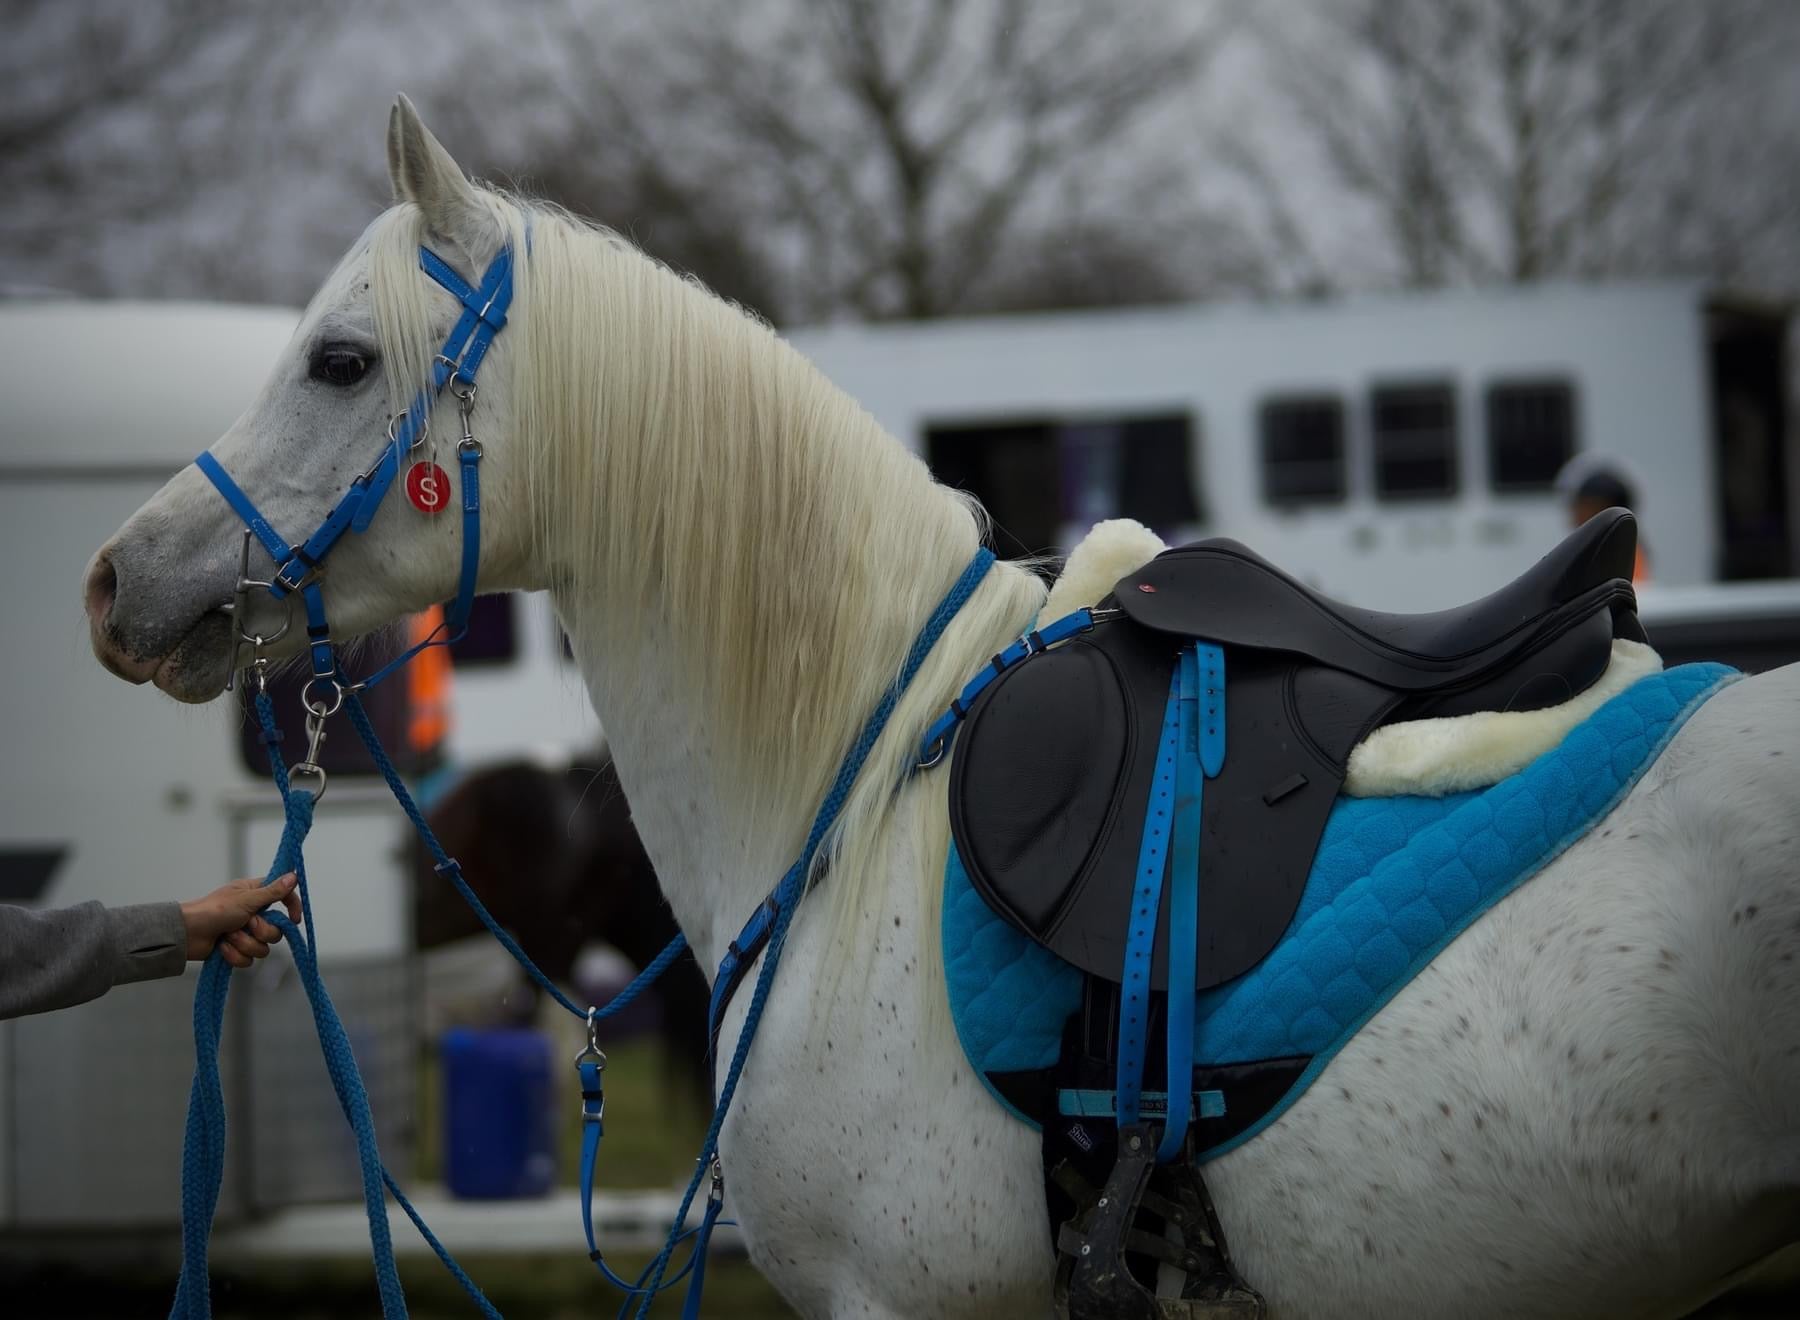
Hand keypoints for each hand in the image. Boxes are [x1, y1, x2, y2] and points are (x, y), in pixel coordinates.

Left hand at [179, 874, 302, 967]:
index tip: (294, 919)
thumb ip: (273, 891)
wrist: (187, 934)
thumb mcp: (246, 899)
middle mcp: (252, 914)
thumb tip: (294, 876)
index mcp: (255, 896)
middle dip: (260, 931)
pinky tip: (222, 948)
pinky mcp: (236, 950)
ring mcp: (244, 934)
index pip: (283, 898)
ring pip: (262, 947)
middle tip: (245, 924)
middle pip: (276, 930)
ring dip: (244, 943)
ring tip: (228, 937)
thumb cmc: (213, 910)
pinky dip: (234, 955)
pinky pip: (248, 960)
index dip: (292, 907)